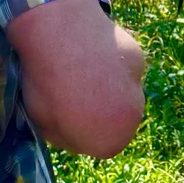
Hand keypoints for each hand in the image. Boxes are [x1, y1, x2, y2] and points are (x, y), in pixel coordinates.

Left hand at [8, 0, 145, 156]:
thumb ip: (64, 136)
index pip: (97, 145)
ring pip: (120, 93)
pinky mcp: (138, 58)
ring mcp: (138, 86)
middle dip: (97, 110)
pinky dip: (109, 63)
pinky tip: (90, 53)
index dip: (78, 130)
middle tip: (71, 91)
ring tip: (78, 71)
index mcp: (110, 142)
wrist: (63, 37)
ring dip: (105, 87)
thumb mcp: (44, 125)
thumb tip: (71, 130)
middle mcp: (133, 119)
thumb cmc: (49, 87)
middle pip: (113, 120)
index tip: (62, 114)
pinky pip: (121, 68)